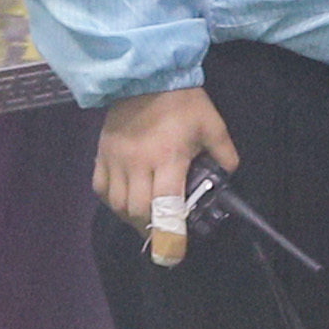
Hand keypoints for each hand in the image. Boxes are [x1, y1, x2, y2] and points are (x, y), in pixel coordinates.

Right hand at [95, 84, 240, 256]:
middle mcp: (139, 163)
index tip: (174, 254)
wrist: (145, 75)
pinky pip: (101, 189)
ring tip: (147, 221)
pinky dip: (113, 202)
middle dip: (152, 230)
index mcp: (169, 158)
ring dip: (132, 219)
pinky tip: (125, 203)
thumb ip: (224, 154)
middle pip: (139, 211)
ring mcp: (116, 159)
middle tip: (165, 235)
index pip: (166, 205)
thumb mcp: (212, 125)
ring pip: (118, 205)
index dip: (169, 234)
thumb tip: (228, 177)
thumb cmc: (183, 102)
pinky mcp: (101, 154)